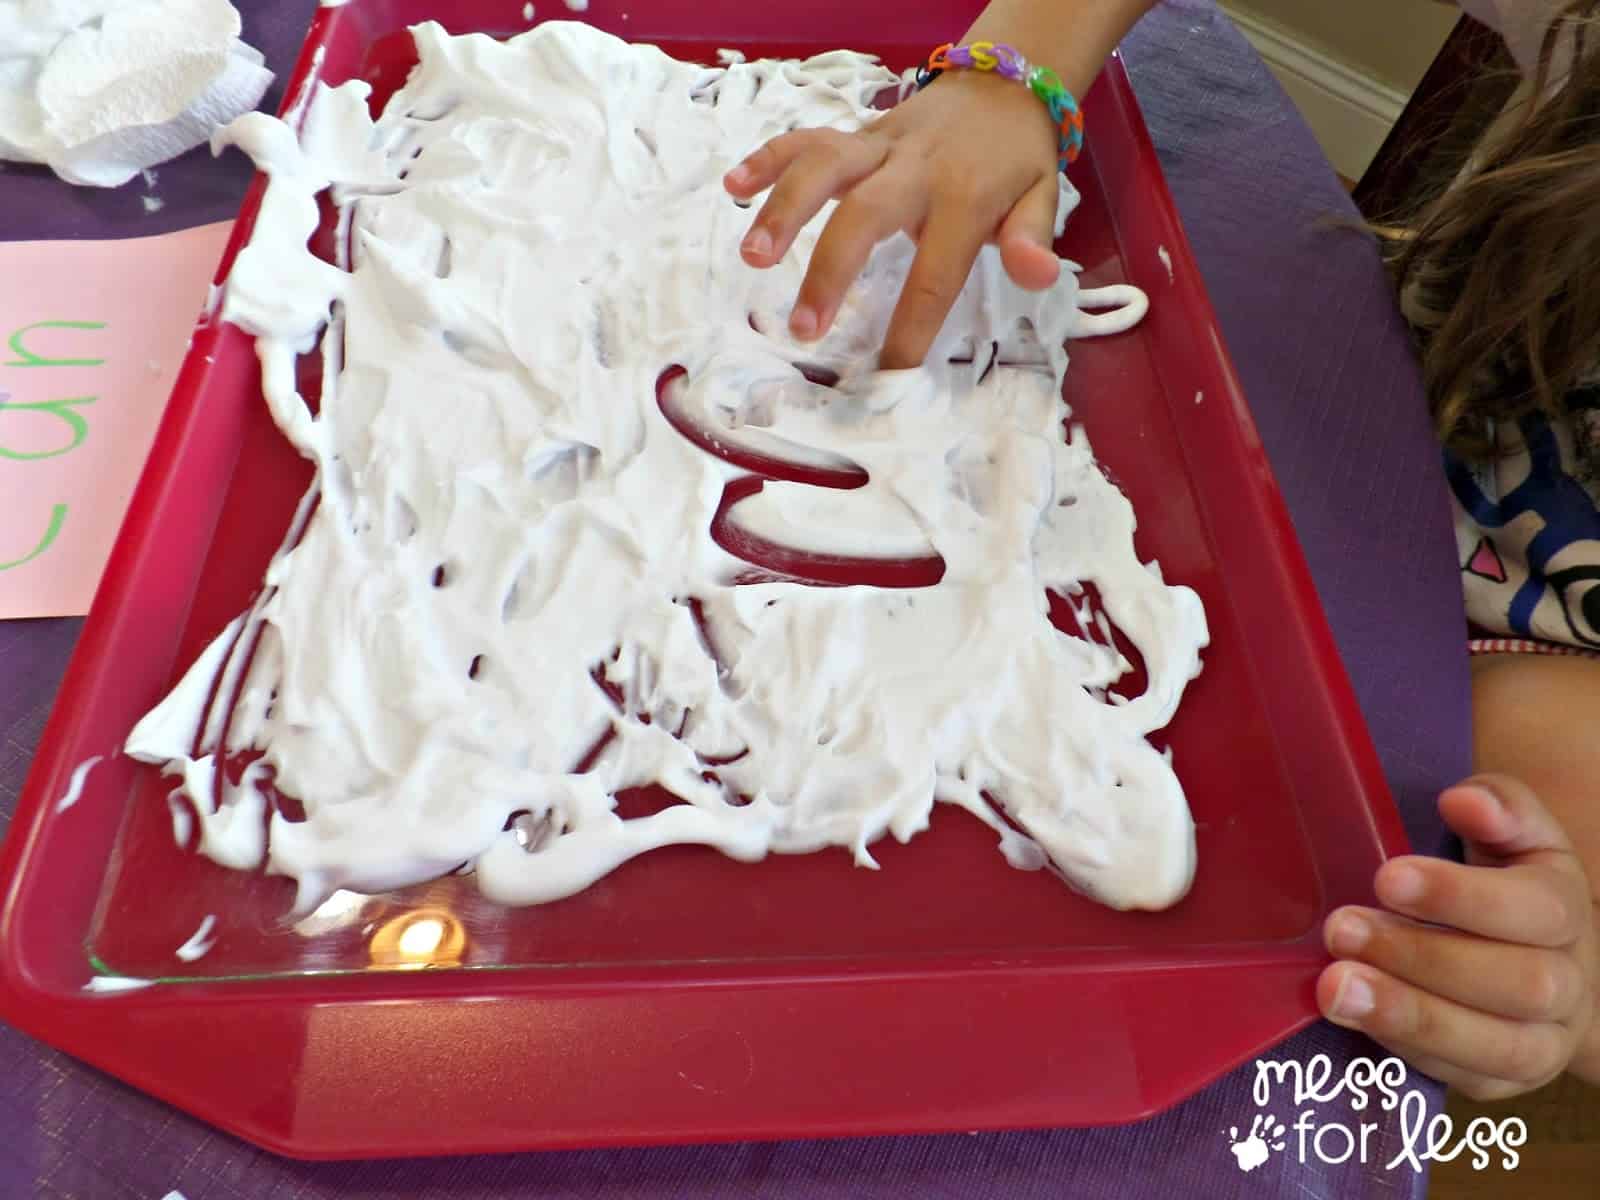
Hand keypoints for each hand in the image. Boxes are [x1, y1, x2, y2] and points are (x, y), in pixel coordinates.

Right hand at [723, 68, 1062, 368]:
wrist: (1003, 86)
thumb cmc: (1017, 161)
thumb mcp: (1045, 196)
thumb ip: (1031, 239)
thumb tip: (1037, 275)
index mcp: (965, 199)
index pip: (935, 274)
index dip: (911, 327)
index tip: (887, 374)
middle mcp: (916, 169)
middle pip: (864, 216)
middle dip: (829, 271)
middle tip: (803, 328)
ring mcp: (880, 147)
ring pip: (823, 167)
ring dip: (783, 209)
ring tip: (752, 257)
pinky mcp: (856, 135)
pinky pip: (807, 138)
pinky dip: (768, 158)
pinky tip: (733, 186)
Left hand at [1317, 774, 1598, 1099]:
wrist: (1542, 965)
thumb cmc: (1506, 883)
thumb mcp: (1512, 833)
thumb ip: (1498, 808)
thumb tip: (1465, 801)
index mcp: (1565, 911)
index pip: (1533, 910)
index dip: (1460, 896)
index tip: (1387, 877)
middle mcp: (1567, 983)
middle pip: (1518, 984)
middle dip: (1422, 957)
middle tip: (1341, 929)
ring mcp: (1542, 1041)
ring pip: (1495, 1044)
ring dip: (1408, 1015)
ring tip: (1335, 986)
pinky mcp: (1504, 1080)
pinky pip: (1463, 1077)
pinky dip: (1407, 1049)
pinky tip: (1357, 1018)